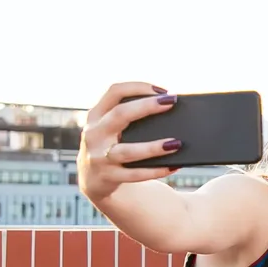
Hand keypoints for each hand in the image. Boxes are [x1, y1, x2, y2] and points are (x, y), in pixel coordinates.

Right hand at [78, 82, 180, 201]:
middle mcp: (95, 133)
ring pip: (127, 151)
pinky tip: (173, 166)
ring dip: (153, 147)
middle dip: (147, 106)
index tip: (163, 90)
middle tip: (171, 102)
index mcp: (96, 115)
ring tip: (176, 143)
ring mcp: (99, 156)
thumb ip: (129, 116)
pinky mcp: (108, 177)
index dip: (138, 87)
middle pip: (120, 114)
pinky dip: (155, 171)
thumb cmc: (110, 145)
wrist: (92, 179)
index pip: (114, 92)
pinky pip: (135, 174)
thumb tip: (169, 108)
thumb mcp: (110, 127)